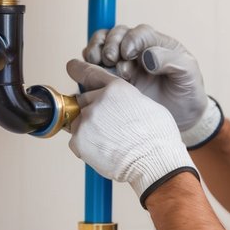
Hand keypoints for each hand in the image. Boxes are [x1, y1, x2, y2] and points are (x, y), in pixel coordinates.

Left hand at [66, 59, 195, 202]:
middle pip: (83, 101)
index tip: (71, 66)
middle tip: (109, 128)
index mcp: (116, 88)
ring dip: (88, 131)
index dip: (79, 70)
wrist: (154, 162)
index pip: (91, 73)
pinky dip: (86, 148)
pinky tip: (104, 152)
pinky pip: (76, 142)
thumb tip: (120, 104)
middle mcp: (98, 99)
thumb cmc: (157, 138)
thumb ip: (126, 99)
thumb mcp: (147, 105)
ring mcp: (87, 120)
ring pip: (78, 122)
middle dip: (92, 111)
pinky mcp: (79, 140)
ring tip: (109, 142)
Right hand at [83, 24, 222, 146]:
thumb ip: (173, 61)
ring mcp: (122, 64)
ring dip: (96, 49)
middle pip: (116, 34)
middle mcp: (137, 50)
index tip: (128, 54)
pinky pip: (93, 66)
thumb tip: (147, 56)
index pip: (140, 32)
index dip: (131, 39)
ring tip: (97, 62)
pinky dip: (88, 65)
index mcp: (157, 44)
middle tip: (111, 59)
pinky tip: (91, 74)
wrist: (181, 119)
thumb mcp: (189, 75)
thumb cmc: (187, 94)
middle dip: (111, 43)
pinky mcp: (110, 79)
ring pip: (102, 45)